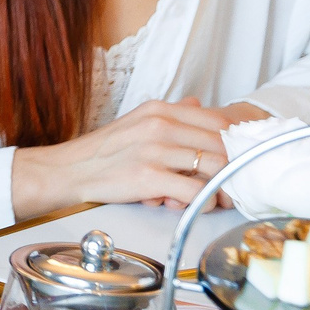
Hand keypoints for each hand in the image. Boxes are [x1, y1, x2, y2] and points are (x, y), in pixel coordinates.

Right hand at [10, 98, 240, 217]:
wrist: (68, 170)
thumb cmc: (104, 151)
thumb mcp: (136, 121)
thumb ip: (170, 113)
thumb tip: (197, 103)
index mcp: (159, 110)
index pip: (217, 121)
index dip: (236, 141)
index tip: (241, 157)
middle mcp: (159, 125)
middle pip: (221, 144)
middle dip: (236, 166)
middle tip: (238, 181)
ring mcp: (153, 151)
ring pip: (214, 166)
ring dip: (225, 186)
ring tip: (222, 196)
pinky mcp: (148, 178)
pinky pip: (195, 191)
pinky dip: (206, 201)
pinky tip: (203, 205)